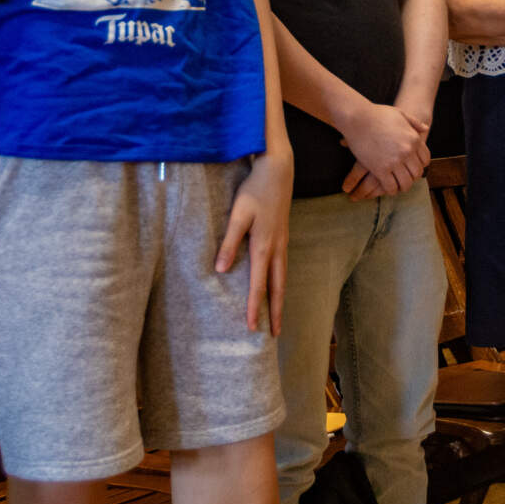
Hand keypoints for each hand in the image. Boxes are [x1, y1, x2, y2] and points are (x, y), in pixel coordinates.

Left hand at [217, 150, 290, 333]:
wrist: (278, 170)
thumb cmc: (255, 190)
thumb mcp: (238, 214)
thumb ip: (229, 242)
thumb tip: (221, 269)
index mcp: (264, 246)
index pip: (259, 284)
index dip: (254, 307)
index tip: (251, 327)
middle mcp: (276, 248)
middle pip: (277, 287)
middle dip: (275, 312)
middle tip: (274, 333)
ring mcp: (282, 242)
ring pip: (282, 278)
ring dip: (280, 299)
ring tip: (277, 316)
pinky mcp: (283, 236)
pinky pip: (283, 267)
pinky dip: (281, 283)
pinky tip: (277, 285)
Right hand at [335, 98, 428, 195]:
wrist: (357, 118)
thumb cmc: (376, 114)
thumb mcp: (400, 114)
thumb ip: (414, 122)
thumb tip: (425, 128)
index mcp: (414, 139)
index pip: (425, 160)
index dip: (420, 165)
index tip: (412, 168)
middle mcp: (407, 151)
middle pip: (417, 173)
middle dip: (412, 177)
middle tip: (405, 179)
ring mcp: (394, 161)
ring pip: (406, 183)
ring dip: (402, 186)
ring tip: (397, 186)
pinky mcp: (380, 169)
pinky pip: (390, 186)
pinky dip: (391, 190)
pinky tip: (387, 187)